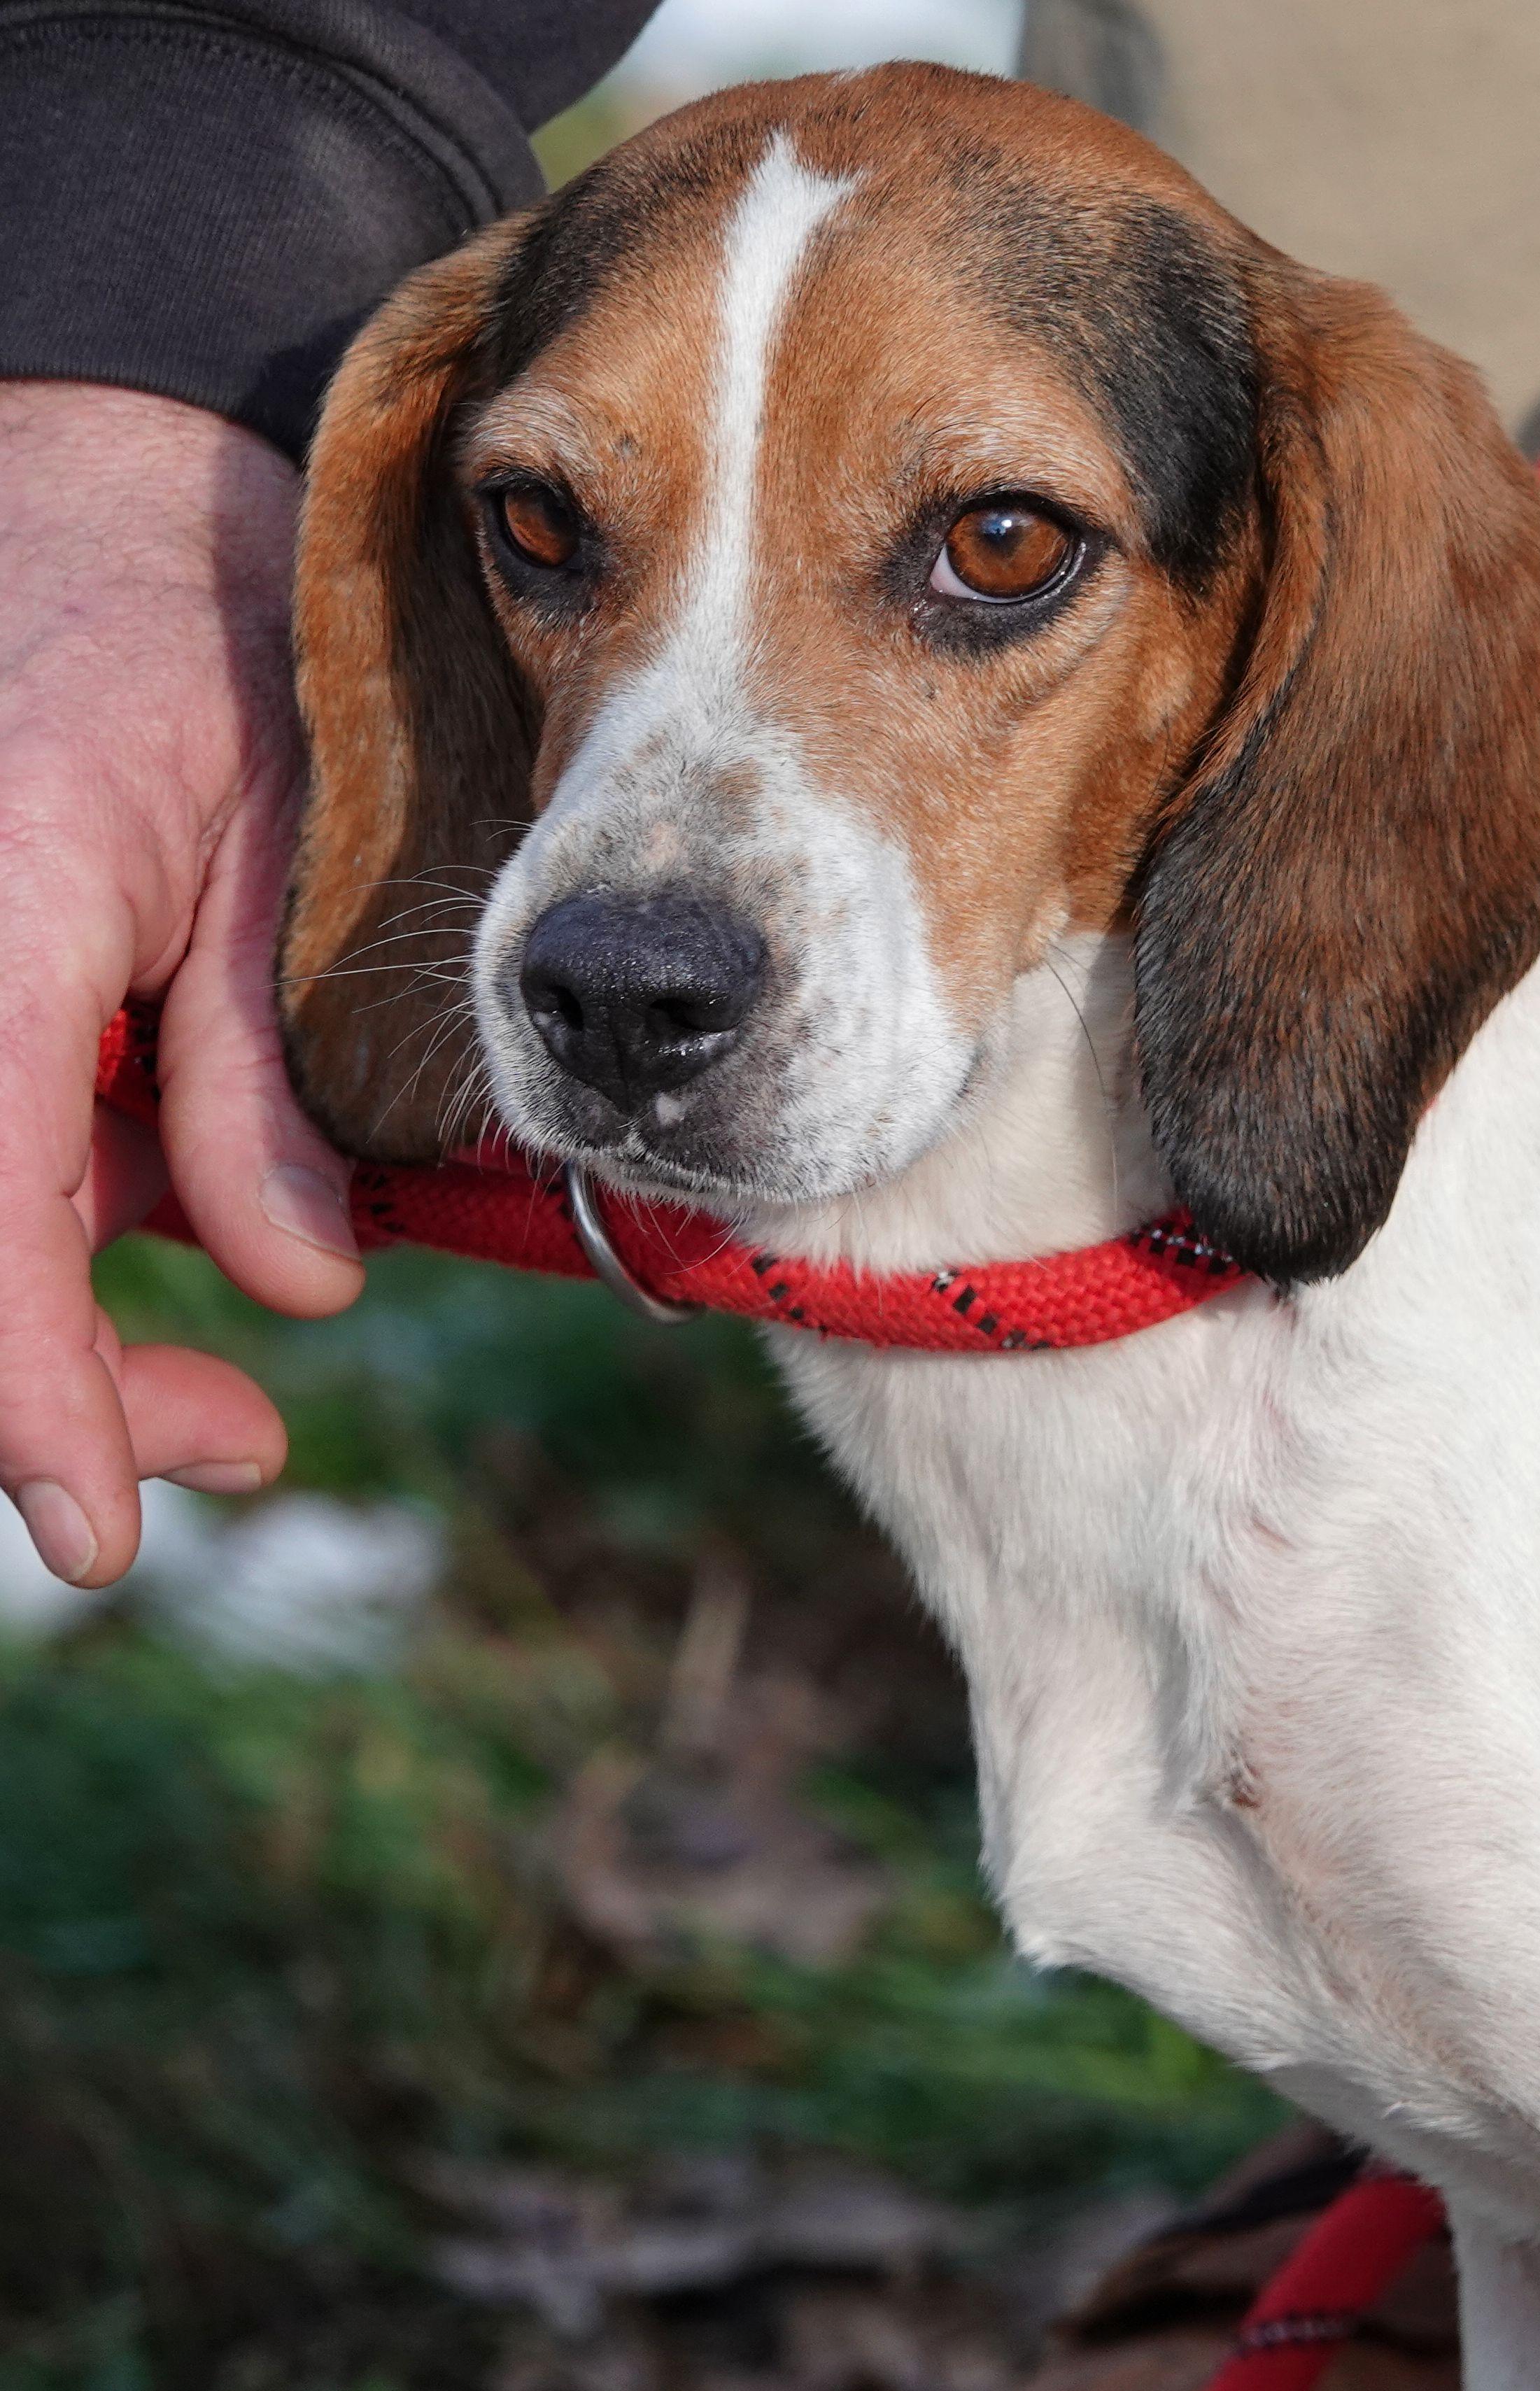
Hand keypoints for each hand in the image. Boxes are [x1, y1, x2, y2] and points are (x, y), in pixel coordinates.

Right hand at [0, 381, 364, 1585]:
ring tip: (215, 1384)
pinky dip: (49, 1230)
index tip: (99, 1533)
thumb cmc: (183, 652)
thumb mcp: (266, 863)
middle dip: (59, 1392)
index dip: (34, 1400)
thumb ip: (260, 1083)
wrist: (76, 503)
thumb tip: (299, 1282)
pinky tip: (162, 1236)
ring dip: (58, 1325)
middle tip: (229, 1444)